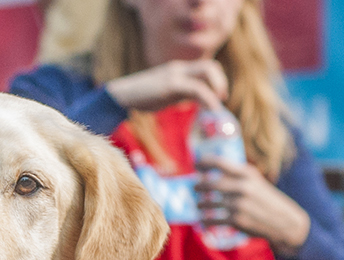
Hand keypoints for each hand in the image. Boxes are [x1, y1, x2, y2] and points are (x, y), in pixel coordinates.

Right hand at [103, 59, 227, 111]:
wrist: (122, 96)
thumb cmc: (142, 98)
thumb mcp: (166, 93)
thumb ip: (181, 93)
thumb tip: (195, 101)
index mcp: (178, 70)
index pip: (206, 67)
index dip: (217, 80)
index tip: (219, 97)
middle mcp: (179, 69)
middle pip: (210, 66)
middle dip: (220, 83)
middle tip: (221, 100)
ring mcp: (175, 75)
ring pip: (207, 72)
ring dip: (218, 88)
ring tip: (216, 106)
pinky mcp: (171, 84)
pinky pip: (197, 88)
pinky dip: (209, 98)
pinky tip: (212, 110)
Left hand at [194, 158, 309, 255]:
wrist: (284, 222)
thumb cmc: (266, 199)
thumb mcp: (255, 181)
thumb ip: (236, 175)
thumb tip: (211, 170)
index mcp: (247, 174)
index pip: (219, 163)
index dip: (204, 162)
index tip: (195, 164)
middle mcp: (242, 187)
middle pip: (209, 184)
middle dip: (198, 185)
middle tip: (195, 187)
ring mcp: (238, 204)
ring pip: (208, 203)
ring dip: (200, 204)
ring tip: (199, 204)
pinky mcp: (236, 221)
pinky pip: (212, 220)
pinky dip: (205, 220)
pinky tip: (203, 220)